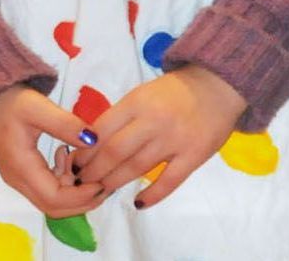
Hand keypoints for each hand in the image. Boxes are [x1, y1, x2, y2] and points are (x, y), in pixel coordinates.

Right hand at [0, 86, 104, 218]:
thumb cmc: (6, 101)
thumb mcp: (36, 106)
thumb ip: (65, 124)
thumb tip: (95, 141)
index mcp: (20, 168)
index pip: (55, 199)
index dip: (82, 197)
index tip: (102, 182)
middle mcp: (18, 180)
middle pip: (54, 207)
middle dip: (83, 200)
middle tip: (103, 182)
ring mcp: (18, 179)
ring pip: (52, 202)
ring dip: (75, 192)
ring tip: (84, 164)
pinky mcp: (21, 174)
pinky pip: (47, 190)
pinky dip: (65, 182)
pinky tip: (66, 157)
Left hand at [74, 65, 244, 208]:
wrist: (216, 86)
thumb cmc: (172, 92)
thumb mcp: (140, 95)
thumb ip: (121, 117)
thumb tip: (93, 141)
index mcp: (134, 103)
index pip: (102, 130)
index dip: (84, 150)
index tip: (72, 162)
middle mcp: (151, 121)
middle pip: (115, 151)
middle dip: (94, 169)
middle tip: (81, 181)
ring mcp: (174, 140)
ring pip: (137, 166)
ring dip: (116, 181)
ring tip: (100, 190)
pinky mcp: (194, 156)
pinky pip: (170, 180)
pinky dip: (153, 194)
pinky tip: (138, 203)